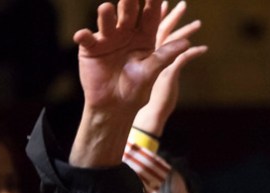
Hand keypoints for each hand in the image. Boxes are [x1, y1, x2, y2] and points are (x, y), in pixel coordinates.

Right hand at [70, 0, 192, 166]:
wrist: (114, 105)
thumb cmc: (136, 89)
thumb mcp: (152, 72)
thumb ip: (165, 56)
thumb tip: (187, 43)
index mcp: (144, 38)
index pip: (150, 17)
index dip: (153, 4)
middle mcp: (126, 34)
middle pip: (128, 14)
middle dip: (129, 3)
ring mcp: (107, 39)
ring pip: (107, 22)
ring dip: (106, 15)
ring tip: (106, 8)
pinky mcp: (90, 47)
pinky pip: (86, 38)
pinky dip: (84, 35)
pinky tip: (82, 35)